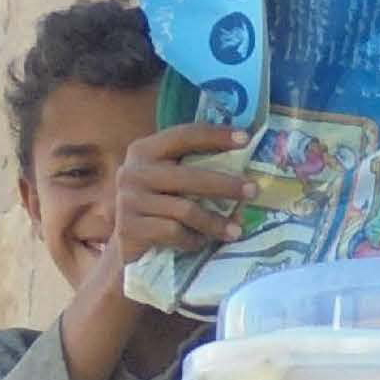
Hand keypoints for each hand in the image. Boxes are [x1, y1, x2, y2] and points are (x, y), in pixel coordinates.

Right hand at [110, 123, 258, 263]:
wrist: (126, 243)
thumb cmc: (158, 206)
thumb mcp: (169, 180)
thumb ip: (193, 167)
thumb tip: (245, 164)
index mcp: (145, 150)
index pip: (184, 136)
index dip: (216, 135)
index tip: (246, 139)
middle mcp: (134, 171)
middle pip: (189, 176)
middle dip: (226, 184)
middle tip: (254, 191)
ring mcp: (129, 200)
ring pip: (185, 210)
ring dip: (215, 222)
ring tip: (237, 231)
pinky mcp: (130, 228)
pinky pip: (174, 232)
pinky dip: (193, 239)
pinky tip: (202, 242)